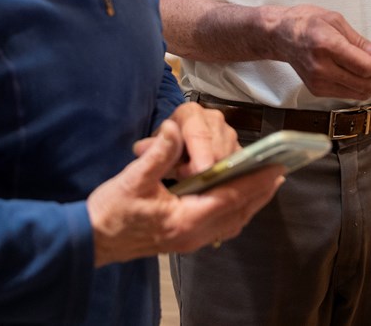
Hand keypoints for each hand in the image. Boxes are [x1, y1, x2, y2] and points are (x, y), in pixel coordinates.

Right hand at [89, 119, 282, 266]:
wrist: (92, 240)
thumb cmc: (111, 211)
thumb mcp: (133, 178)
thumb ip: (158, 154)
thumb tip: (174, 130)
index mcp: (185, 219)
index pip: (230, 197)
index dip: (254, 181)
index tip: (276, 168)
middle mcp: (193, 234)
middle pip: (238, 212)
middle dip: (259, 192)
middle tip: (278, 172)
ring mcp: (189, 241)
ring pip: (231, 221)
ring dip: (250, 202)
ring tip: (265, 184)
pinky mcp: (184, 240)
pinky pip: (220, 226)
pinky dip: (235, 210)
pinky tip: (237, 198)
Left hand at [133, 102, 237, 177]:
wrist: (171, 151)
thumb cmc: (163, 148)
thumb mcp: (152, 149)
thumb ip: (151, 150)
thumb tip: (141, 148)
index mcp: (191, 113)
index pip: (199, 134)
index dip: (200, 154)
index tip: (199, 172)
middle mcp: (214, 118)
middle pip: (218, 146)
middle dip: (207, 168)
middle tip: (190, 182)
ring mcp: (228, 133)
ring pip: (230, 157)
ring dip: (216, 174)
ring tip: (195, 181)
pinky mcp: (238, 148)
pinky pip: (238, 166)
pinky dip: (228, 179)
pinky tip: (215, 188)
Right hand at [268, 4, 370, 99]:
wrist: (280, 35)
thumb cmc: (306, 22)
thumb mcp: (336, 21)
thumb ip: (360, 41)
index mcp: (326, 46)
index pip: (365, 67)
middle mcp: (321, 68)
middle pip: (365, 83)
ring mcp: (318, 82)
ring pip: (359, 93)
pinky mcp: (317, 90)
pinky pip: (349, 94)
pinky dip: (363, 87)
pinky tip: (370, 77)